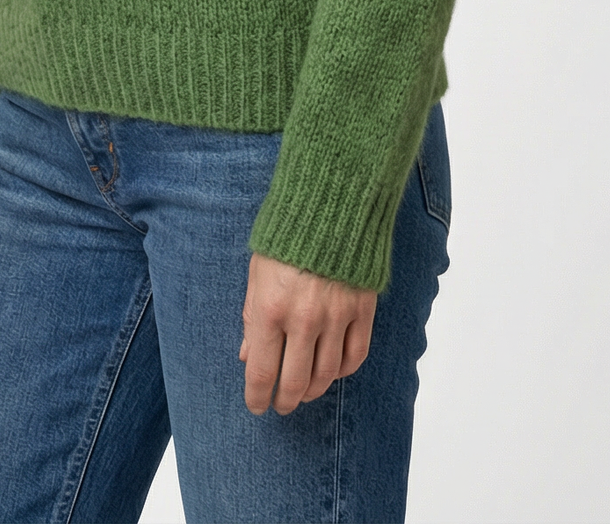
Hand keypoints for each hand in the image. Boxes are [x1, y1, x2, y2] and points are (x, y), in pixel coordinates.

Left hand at [238, 252, 376, 414]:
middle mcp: (303, 318)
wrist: (331, 204)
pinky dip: (343, 371)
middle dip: (285, 401)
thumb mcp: (257, 273)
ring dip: (312, 390)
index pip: (262, 371)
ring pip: (326, 375)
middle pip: (295, 382)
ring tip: (304, 390)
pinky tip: (332, 369)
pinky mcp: (362, 310)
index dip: (257, 396)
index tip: (257, 405)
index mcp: (270, 308)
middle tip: (281, 405)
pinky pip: (355, 356)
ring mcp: (336, 316)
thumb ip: (251, 317)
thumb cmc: (286, 236)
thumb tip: (247, 356)